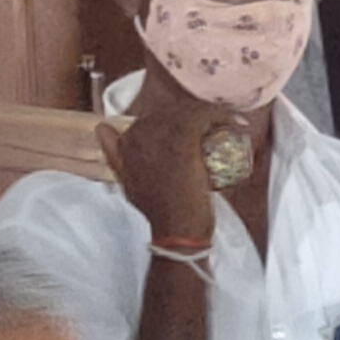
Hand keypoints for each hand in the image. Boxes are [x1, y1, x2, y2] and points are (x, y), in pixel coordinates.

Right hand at [99, 75, 245, 243]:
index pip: (155, 116)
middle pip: (172, 110)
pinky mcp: (182, 138)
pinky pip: (203, 114)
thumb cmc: (158, 211)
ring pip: (188, 109)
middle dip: (195, 115)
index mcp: (126, 142)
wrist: (177, 230)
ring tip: (228, 126)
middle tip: (217, 128)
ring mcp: (160, 135)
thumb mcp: (128, 182)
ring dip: (211, 113)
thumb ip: (115, 157)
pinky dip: (222, 114)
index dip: (177, 120)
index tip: (197, 131)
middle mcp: (139, 134)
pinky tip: (236, 123)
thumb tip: (102, 128)